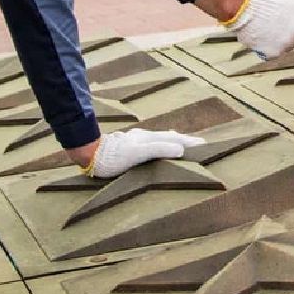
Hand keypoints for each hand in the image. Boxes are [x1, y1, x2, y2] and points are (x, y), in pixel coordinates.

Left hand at [80, 128, 204, 177]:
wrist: (90, 153)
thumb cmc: (113, 156)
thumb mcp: (137, 153)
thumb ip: (159, 149)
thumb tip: (181, 150)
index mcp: (149, 139)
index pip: (175, 139)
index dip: (189, 142)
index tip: (204, 144)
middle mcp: (144, 137)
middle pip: (169, 137)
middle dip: (184, 140)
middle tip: (198, 143)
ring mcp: (136, 140)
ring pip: (160, 139)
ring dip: (173, 141)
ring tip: (182, 143)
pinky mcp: (128, 146)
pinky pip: (151, 143)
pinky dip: (161, 144)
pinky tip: (156, 147)